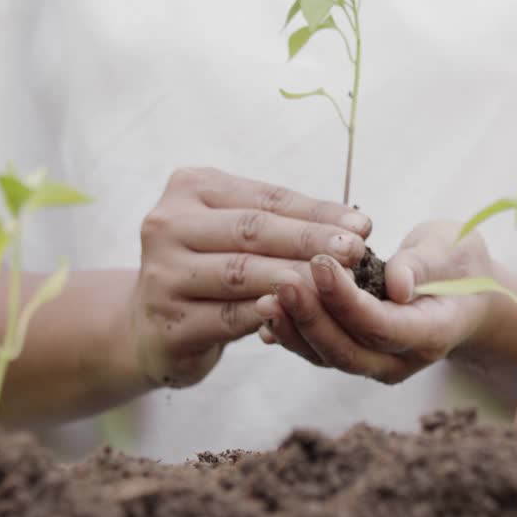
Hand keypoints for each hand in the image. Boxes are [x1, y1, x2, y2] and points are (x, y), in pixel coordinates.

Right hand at [129, 167, 370, 387]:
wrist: (152, 327)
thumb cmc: (212, 270)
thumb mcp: (238, 235)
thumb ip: (284, 225)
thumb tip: (358, 225)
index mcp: (189, 188)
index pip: (265, 198)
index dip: (317, 212)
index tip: (364, 225)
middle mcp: (167, 225)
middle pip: (252, 231)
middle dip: (311, 240)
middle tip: (357, 251)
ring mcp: (162, 274)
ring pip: (241, 274)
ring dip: (295, 278)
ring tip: (338, 284)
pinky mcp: (168, 321)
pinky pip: (228, 317)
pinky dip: (268, 315)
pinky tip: (300, 315)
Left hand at [255, 220, 493, 383]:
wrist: (463, 294)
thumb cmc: (457, 264)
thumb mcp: (452, 250)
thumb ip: (424, 265)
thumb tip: (398, 283)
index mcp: (433, 333)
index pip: (384, 326)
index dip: (348, 300)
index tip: (321, 263)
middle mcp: (402, 359)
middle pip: (348, 350)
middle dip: (311, 317)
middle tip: (282, 280)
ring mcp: (376, 363)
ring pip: (327, 357)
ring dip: (293, 329)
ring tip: (266, 297)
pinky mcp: (354, 355)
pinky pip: (317, 352)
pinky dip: (290, 335)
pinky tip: (266, 314)